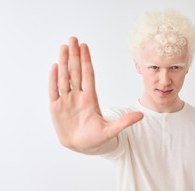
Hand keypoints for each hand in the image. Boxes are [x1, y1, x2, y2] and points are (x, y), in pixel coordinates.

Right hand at [48, 37, 142, 152]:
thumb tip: (141, 115)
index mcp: (91, 99)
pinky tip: (55, 67)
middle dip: (74, 56)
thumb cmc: (96, 138)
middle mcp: (78, 96)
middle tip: (73, 39)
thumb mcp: (111, 131)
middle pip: (76, 73)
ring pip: (64, 78)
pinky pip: (54, 91)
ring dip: (63, 63)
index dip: (86, 61)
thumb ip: (124, 122)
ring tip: (63, 47)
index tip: (85, 47)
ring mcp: (67, 101)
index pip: (88, 76)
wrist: (81, 147)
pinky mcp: (56, 108)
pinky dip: (53, 80)